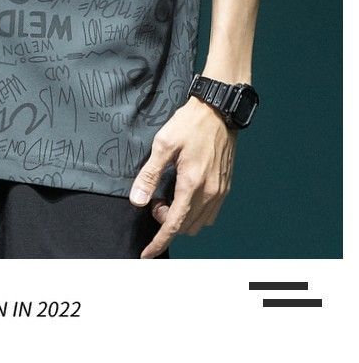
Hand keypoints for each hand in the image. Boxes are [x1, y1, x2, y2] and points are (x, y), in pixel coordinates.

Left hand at [128, 96, 237, 257]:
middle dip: (166, 222)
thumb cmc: (190, 124)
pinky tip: (185, 193)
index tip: (147, 254)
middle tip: (155, 199)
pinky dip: (195, 212)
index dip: (159, 242)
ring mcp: (221, 191)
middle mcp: (210, 193)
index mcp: (192, 185)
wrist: (218, 111)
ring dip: (181, 218)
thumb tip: (138, 200)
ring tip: (169, 195)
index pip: (173, 225)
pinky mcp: (226, 186)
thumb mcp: (163, 144)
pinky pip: (210, 213)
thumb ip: (149, 174)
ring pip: (199, 223)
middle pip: (185, 226)